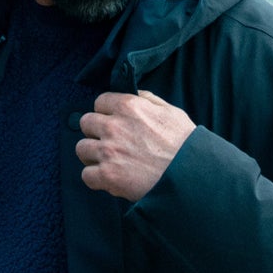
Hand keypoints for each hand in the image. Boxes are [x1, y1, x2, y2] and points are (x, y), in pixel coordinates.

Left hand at [76, 91, 195, 200]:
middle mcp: (113, 126)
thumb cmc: (184, 145)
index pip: (99, 102)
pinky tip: (107, 179)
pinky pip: (86, 175)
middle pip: (85, 123)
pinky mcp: (107, 176)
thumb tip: (134, 94)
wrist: (190, 176)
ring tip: (107, 162)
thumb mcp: (170, 111)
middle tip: (109, 143)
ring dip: (92, 155)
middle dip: (95, 132)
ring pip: (81, 148)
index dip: (106, 113)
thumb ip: (147, 100)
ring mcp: (108, 152)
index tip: (113, 124)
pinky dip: (95, 178)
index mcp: (128, 106)